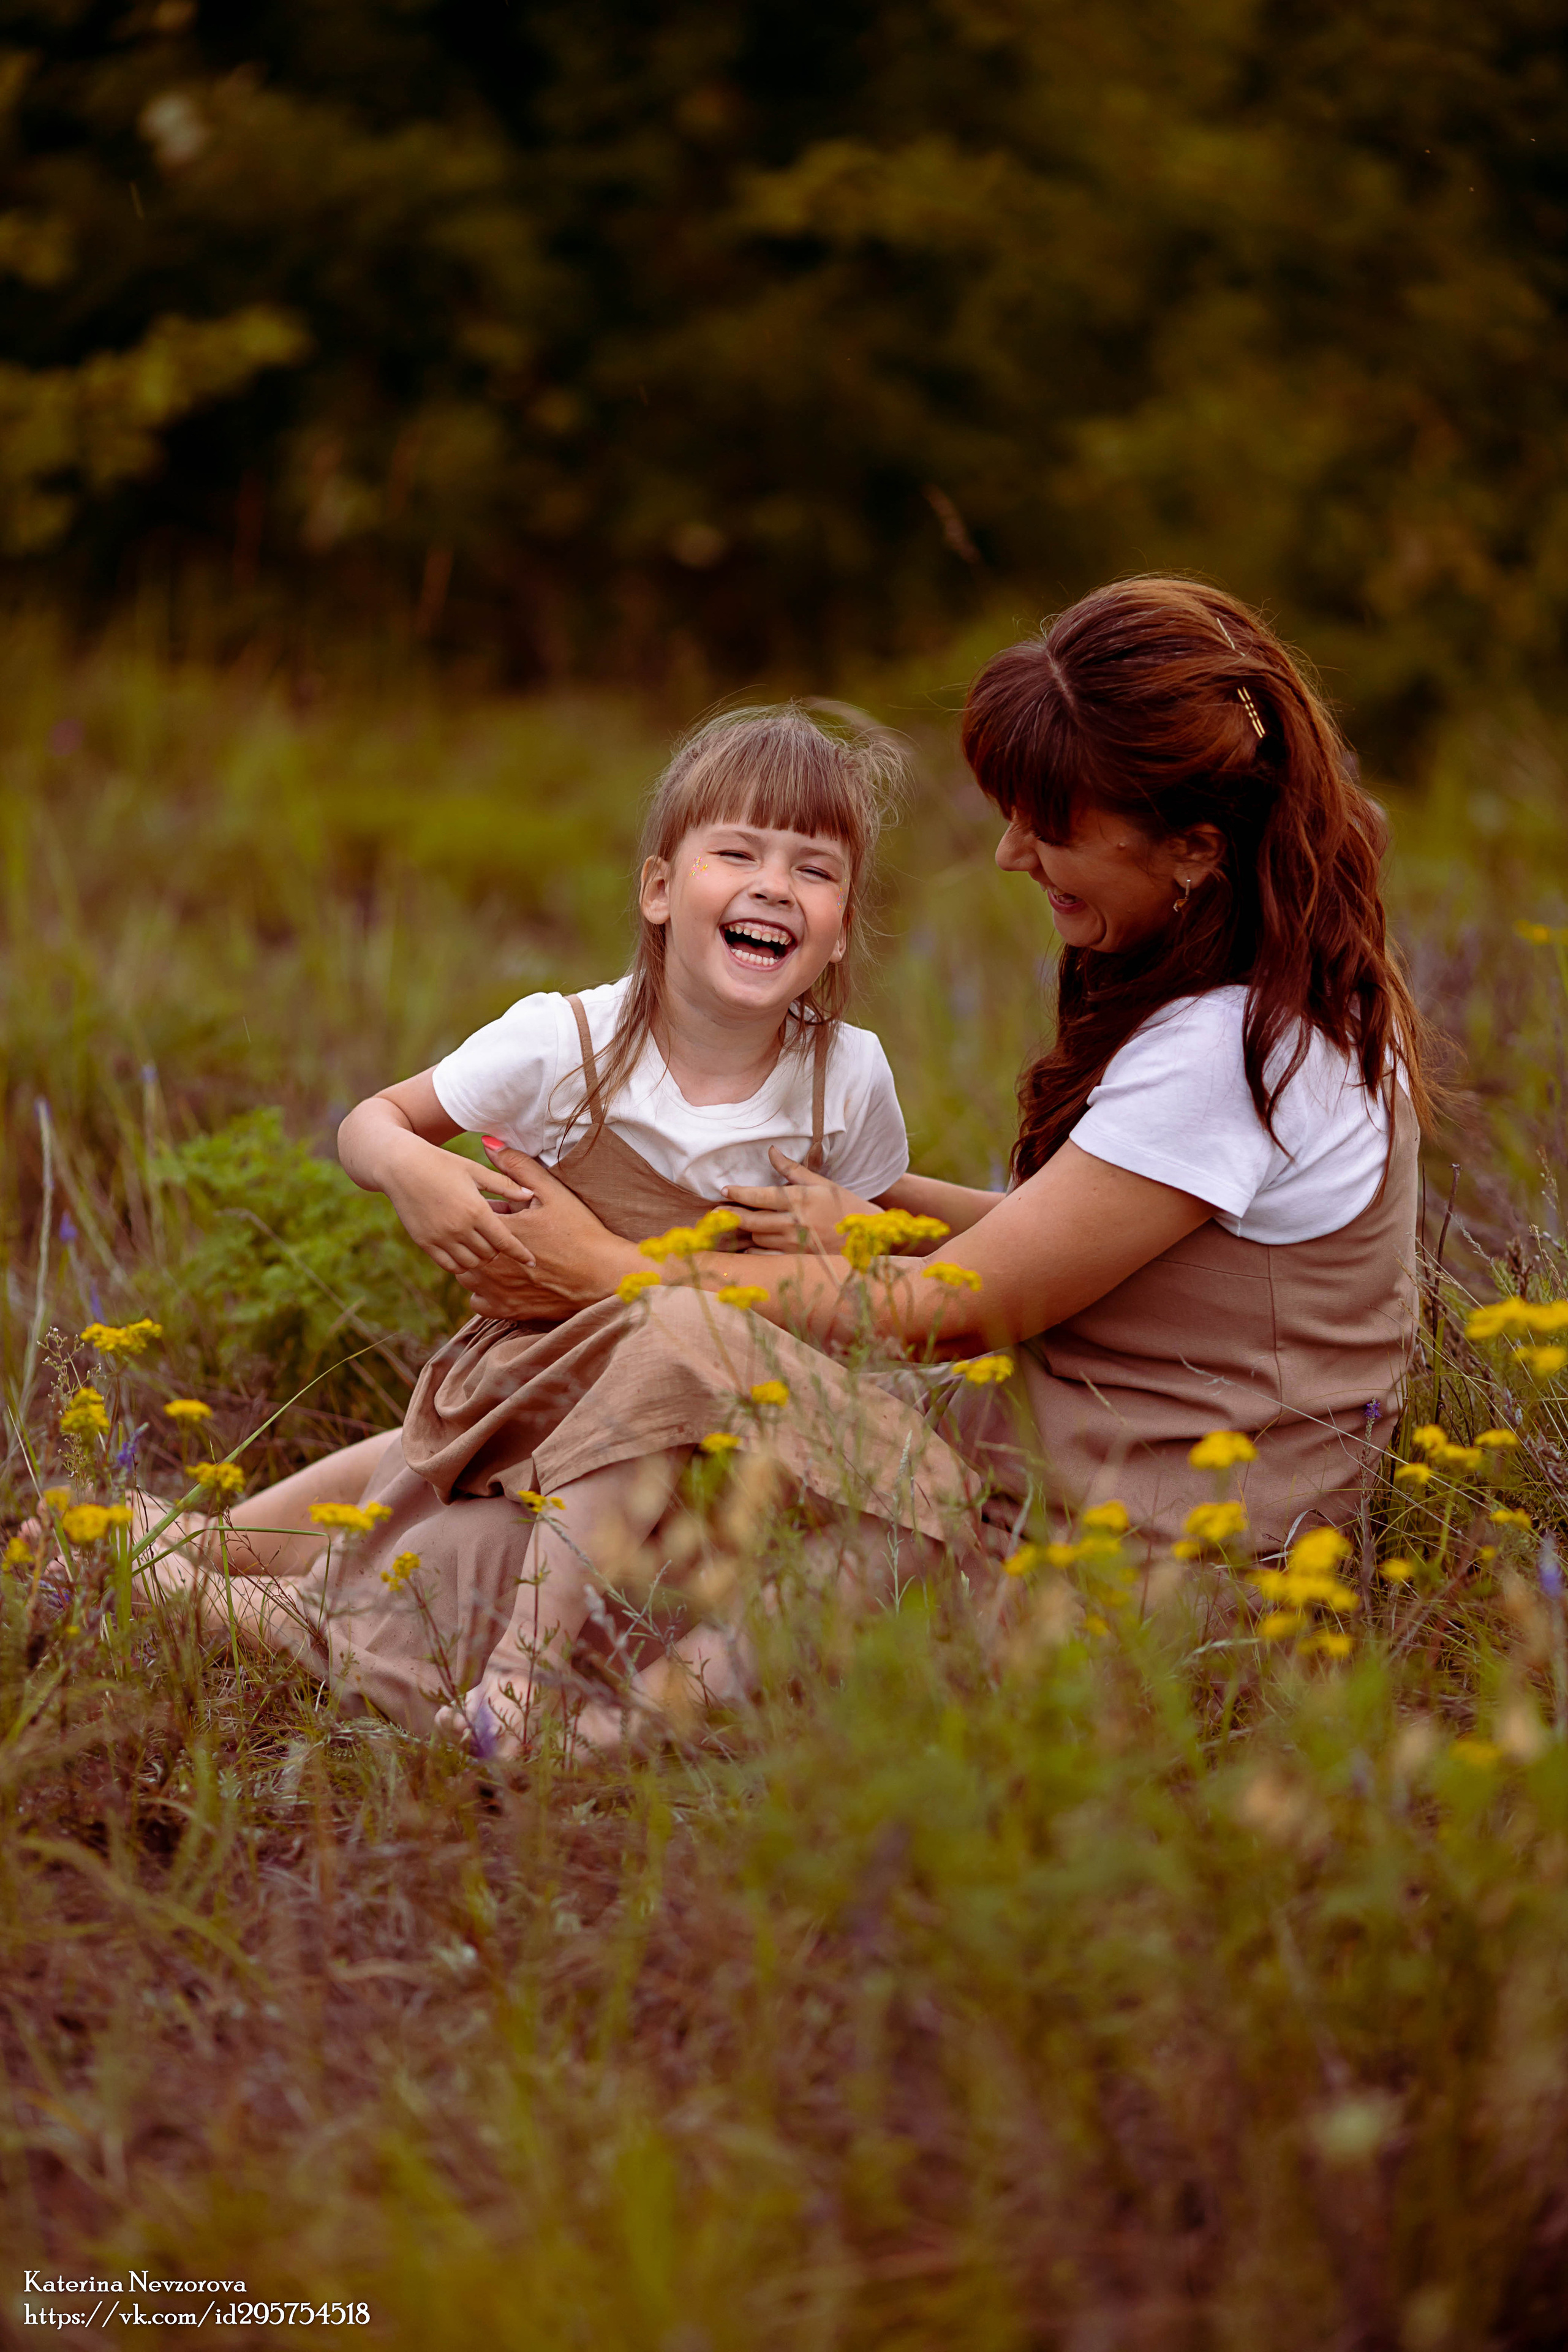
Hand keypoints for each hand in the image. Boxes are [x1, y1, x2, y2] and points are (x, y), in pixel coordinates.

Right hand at [384, 1135, 536, 1277]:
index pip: (505, 1241)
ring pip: (471, 1263)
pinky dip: (461, 1264)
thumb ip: (504, 1185)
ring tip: (482, 1247)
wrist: (400, 1166)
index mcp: (476, 1210)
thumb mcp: (475, 1170)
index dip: (521, 1254)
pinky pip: (449, 1266)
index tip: (532, 1262)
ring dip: (481, 1258)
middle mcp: (459, 1228)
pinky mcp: (425, 1243)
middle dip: (499, 1251)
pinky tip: (464, 1252)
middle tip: (499, 1243)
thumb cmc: (441, 1163)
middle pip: (490, 1254)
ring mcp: (440, 1238)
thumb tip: (530, 1194)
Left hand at [462, 1145, 640, 1318]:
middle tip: (498, 1231)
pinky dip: (484, 1291)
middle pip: (463, 1245)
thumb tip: (488, 1143)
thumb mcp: (553, 1193)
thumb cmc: (581, 1232)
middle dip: (474, 1237)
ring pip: (464, 1274)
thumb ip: (518, 1167)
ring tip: (498, 1255)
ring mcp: (496, 1290)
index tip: (493, 1209)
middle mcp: (490, 1263)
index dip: (477, 1211)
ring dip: (475, 1263)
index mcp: (499, 1230)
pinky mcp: (505, 1310)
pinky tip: (501, 1281)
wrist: (604, 1277)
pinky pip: (477, 1301)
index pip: (467, 1216)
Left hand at [721, 1148, 878, 1252]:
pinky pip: (768, 1257)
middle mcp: (794, 1223)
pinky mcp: (798, 1260)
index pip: (760, 1197)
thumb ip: (792, 1169)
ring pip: (758, 1239)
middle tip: (715, 1214)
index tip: (724, 1190)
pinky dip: (756, 1252)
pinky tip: (748, 1247)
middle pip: (753, 1221)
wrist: (869, 1236)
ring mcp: (795, 1244)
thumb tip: (771, 1151)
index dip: (739, 1194)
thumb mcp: (821, 1183)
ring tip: (730, 1227)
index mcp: (799, 1200)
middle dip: (732, 1216)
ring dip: (745, 1233)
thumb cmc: (845, 1205)